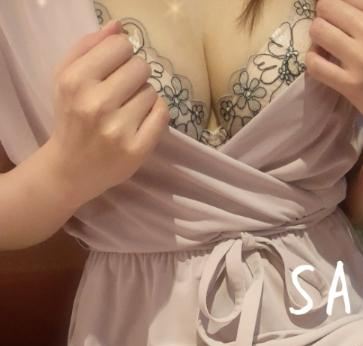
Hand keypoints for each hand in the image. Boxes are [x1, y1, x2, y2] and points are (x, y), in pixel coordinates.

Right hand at [47, 19, 169, 206]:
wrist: (73, 168)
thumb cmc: (71, 117)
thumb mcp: (66, 77)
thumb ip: (89, 47)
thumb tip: (118, 27)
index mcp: (76, 81)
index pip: (120, 46)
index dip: (121, 55)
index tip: (115, 69)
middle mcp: (96, 104)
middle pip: (140, 67)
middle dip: (134, 76)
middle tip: (122, 92)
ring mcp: (118, 129)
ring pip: (152, 91)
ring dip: (143, 97)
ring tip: (126, 111)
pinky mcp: (137, 149)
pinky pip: (162, 114)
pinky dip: (155, 114)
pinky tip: (140, 121)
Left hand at [305, 0, 362, 133]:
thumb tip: (352, 2)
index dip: (336, 3)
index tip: (338, 15)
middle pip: (326, 6)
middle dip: (324, 16)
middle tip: (331, 30)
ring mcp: (361, 58)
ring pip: (317, 30)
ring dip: (316, 38)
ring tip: (325, 46)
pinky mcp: (350, 84)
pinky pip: (314, 63)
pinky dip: (312, 61)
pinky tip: (322, 63)